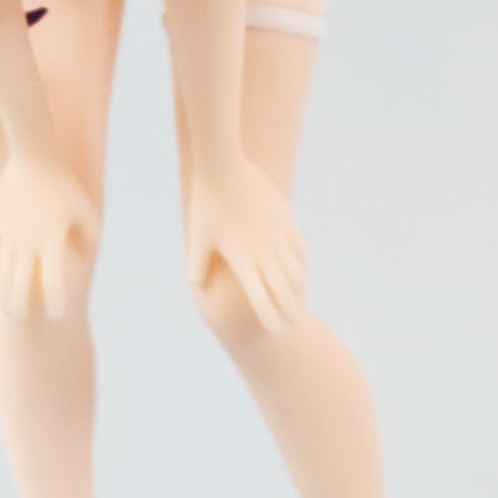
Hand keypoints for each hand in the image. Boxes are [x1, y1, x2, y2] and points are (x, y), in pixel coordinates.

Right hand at [0, 152, 100, 320]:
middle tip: (24, 319)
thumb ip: (92, 235)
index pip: (53, 280)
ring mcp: (8, 235)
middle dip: (21, 307)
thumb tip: (85, 254)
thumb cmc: (64, 183)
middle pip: (18, 286)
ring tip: (9, 306)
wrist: (31, 155)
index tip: (57, 316)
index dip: (55, 301)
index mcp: (51, 240)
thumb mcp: (86, 208)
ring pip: (1, 275)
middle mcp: (28, 242)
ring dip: (4, 293)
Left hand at [184, 156, 307, 330]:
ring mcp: (278, 236)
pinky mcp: (287, 221)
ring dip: (300, 290)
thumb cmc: (206, 204)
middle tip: (292, 322)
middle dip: (289, 309)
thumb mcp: (197, 236)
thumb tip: (194, 286)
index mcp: (241, 259)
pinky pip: (300, 250)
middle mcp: (264, 252)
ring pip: (297, 272)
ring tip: (299, 302)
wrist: (224, 168)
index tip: (274, 330)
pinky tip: (302, 274)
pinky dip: (303, 266)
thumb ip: (196, 264)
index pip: (260, 297)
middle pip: (284, 290)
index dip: (268, 316)